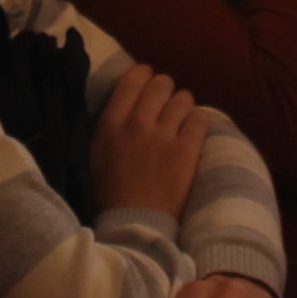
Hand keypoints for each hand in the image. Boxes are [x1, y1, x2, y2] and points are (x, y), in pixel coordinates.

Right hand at [91, 63, 205, 218]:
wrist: (134, 222)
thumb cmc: (110, 191)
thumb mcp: (96, 151)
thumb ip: (109, 124)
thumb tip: (124, 103)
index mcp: (112, 122)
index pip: (133, 79)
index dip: (144, 75)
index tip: (149, 81)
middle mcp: (138, 122)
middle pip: (161, 84)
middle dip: (166, 90)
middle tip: (166, 104)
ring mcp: (164, 135)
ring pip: (183, 98)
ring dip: (183, 105)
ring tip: (181, 119)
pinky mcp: (187, 150)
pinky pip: (200, 118)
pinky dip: (198, 120)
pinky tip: (193, 130)